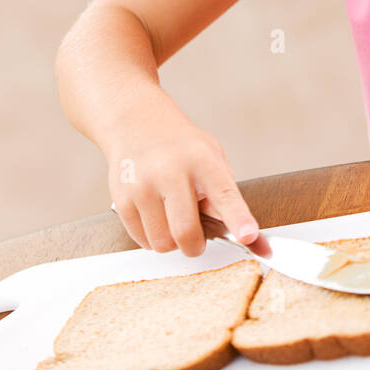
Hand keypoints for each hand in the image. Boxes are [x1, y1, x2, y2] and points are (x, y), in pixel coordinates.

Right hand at [106, 102, 263, 256]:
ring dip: (172, 242)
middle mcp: (170, 172)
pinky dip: (153, 238)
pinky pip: (142, 241)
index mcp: (201, 160)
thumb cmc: (180, 145)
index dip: (238, 219)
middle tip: (197, 238)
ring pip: (162, 243)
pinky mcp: (122, 200)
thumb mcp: (212, 156)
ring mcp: (142, 186)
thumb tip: (240, 232)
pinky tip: (156, 215)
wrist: (136, 124)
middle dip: (195, 246)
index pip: (224, 195)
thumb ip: (224, 192)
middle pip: (185, 232)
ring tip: (172, 217)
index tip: (248, 236)